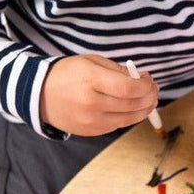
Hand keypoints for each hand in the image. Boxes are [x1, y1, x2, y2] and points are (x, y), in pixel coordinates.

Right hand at [39, 54, 158, 136]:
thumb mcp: (92, 62)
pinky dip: (129, 117)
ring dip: (144, 109)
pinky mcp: (89, 132)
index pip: (128, 88)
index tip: (149, 80)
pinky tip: (133, 108)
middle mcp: (90, 103)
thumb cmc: (69, 73)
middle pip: (131, 104)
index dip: (145, 86)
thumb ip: (119, 70)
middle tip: (154, 89)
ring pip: (128, 118)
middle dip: (149, 96)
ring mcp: (90, 120)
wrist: (39, 94)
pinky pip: (117, 125)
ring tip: (149, 99)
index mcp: (91, 80)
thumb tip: (143, 79)